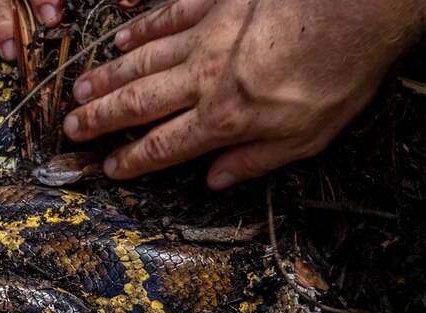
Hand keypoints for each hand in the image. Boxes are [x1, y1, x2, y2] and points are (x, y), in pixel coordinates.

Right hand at [64, 0, 425, 186]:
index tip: (109, 168)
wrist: (354, 6)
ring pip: (145, 60)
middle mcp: (204, 78)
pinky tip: (121, 39)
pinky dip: (141, 29)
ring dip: (110, 77)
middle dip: (103, 118)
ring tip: (80, 89)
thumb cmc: (339, 72)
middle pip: (141, 102)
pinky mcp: (216, 1)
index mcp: (224, 118)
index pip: (165, 146)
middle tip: (71, 127)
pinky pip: (168, 16)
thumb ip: (256, 160)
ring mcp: (207, 35)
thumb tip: (216, 180)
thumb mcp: (307, 136)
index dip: (134, 160)